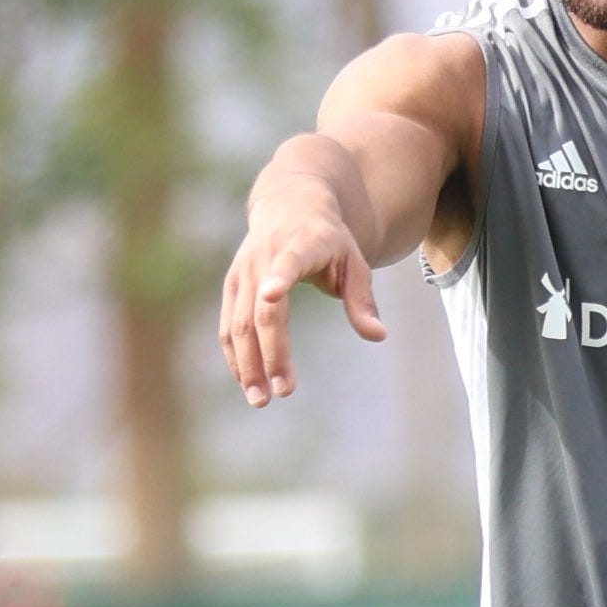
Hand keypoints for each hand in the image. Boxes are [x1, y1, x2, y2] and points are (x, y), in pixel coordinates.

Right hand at [219, 191, 384, 406]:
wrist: (290, 207)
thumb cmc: (330, 241)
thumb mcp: (354, 264)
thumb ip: (362, 300)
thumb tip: (378, 336)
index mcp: (300, 245)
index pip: (287, 264)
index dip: (279, 279)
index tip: (271, 296)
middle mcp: (264, 258)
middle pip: (262, 312)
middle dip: (270, 354)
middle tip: (281, 392)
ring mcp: (243, 273)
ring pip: (238, 324)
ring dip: (247, 364)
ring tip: (260, 399)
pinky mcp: (231, 286)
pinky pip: (228, 326)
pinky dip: (236, 356)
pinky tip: (248, 382)